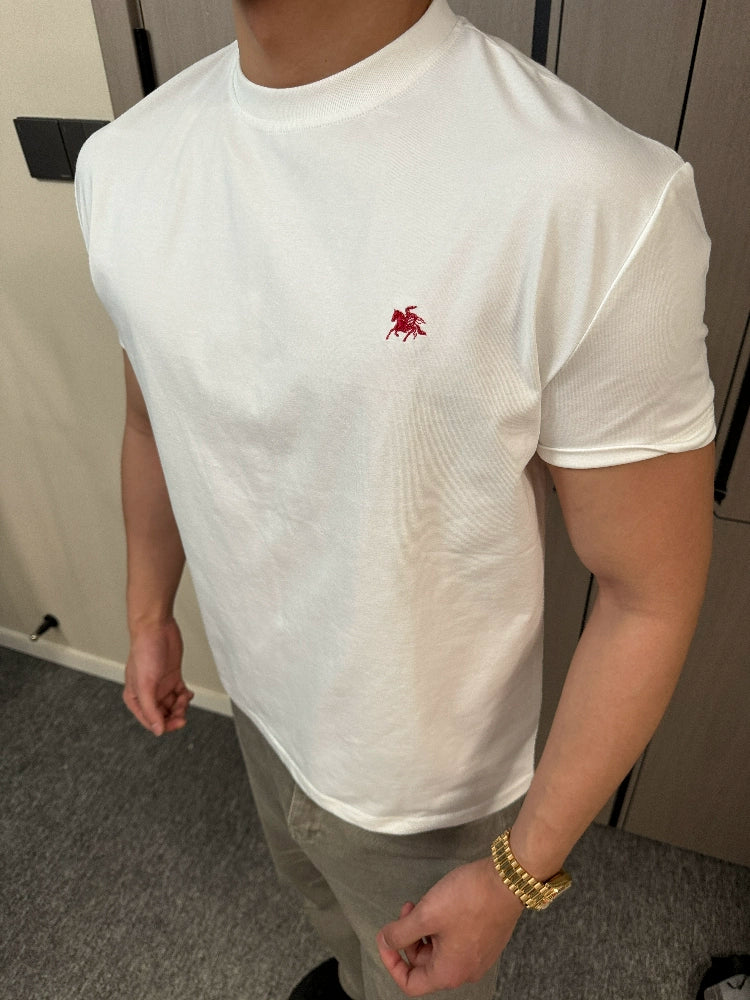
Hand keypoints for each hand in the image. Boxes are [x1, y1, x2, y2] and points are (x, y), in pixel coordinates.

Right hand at [123, 618, 193, 735]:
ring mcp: (160, 685)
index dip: (164, 725)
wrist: (156, 628)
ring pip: (173, 706)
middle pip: (163, 715)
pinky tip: (188, 693)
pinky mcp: (172, 677)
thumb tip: (158, 730)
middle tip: (183, 711)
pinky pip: (180, 694)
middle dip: (174, 715)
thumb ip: (151, 709)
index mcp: (135, 698)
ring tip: (184, 697)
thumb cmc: (145, 651)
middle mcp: (147, 694)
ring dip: (181, 705)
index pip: (150, 721)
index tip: (178, 722)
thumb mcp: (146, 684)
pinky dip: (185, 696)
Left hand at [376, 856, 524, 996]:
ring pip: (439, 950)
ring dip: (425, 929)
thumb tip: (385, 941)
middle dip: (410, 937)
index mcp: (449, 973)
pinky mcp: (486, 940)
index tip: (386, 938)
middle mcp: (465, 971)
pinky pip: (456, 941)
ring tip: (425, 902)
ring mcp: (478, 957)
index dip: (392, 963)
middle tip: (408, 909)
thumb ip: (400, 932)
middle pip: (424, 964)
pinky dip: (442, 927)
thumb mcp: (426, 914)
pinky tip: (443, 904)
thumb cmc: (469, 899)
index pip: (410, 983)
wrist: (508, 881)